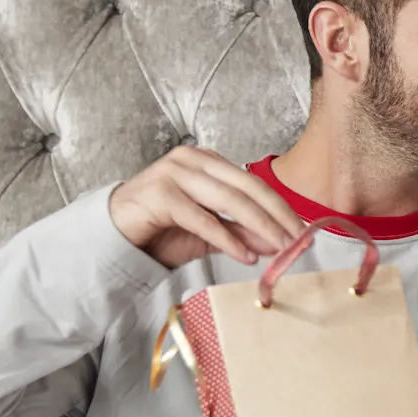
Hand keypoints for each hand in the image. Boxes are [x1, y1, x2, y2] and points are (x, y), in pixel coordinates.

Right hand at [108, 146, 304, 268]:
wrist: (114, 234)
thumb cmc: (162, 229)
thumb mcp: (210, 233)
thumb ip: (242, 233)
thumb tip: (279, 243)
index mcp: (207, 162)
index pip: (253, 182)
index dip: (281, 207)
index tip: (303, 230)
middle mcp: (192, 160)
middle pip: (247, 187)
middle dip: (276, 216)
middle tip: (297, 241)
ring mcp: (174, 174)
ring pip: (229, 200)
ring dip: (259, 227)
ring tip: (280, 248)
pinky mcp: (160, 195)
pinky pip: (203, 219)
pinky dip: (228, 239)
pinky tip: (246, 255)